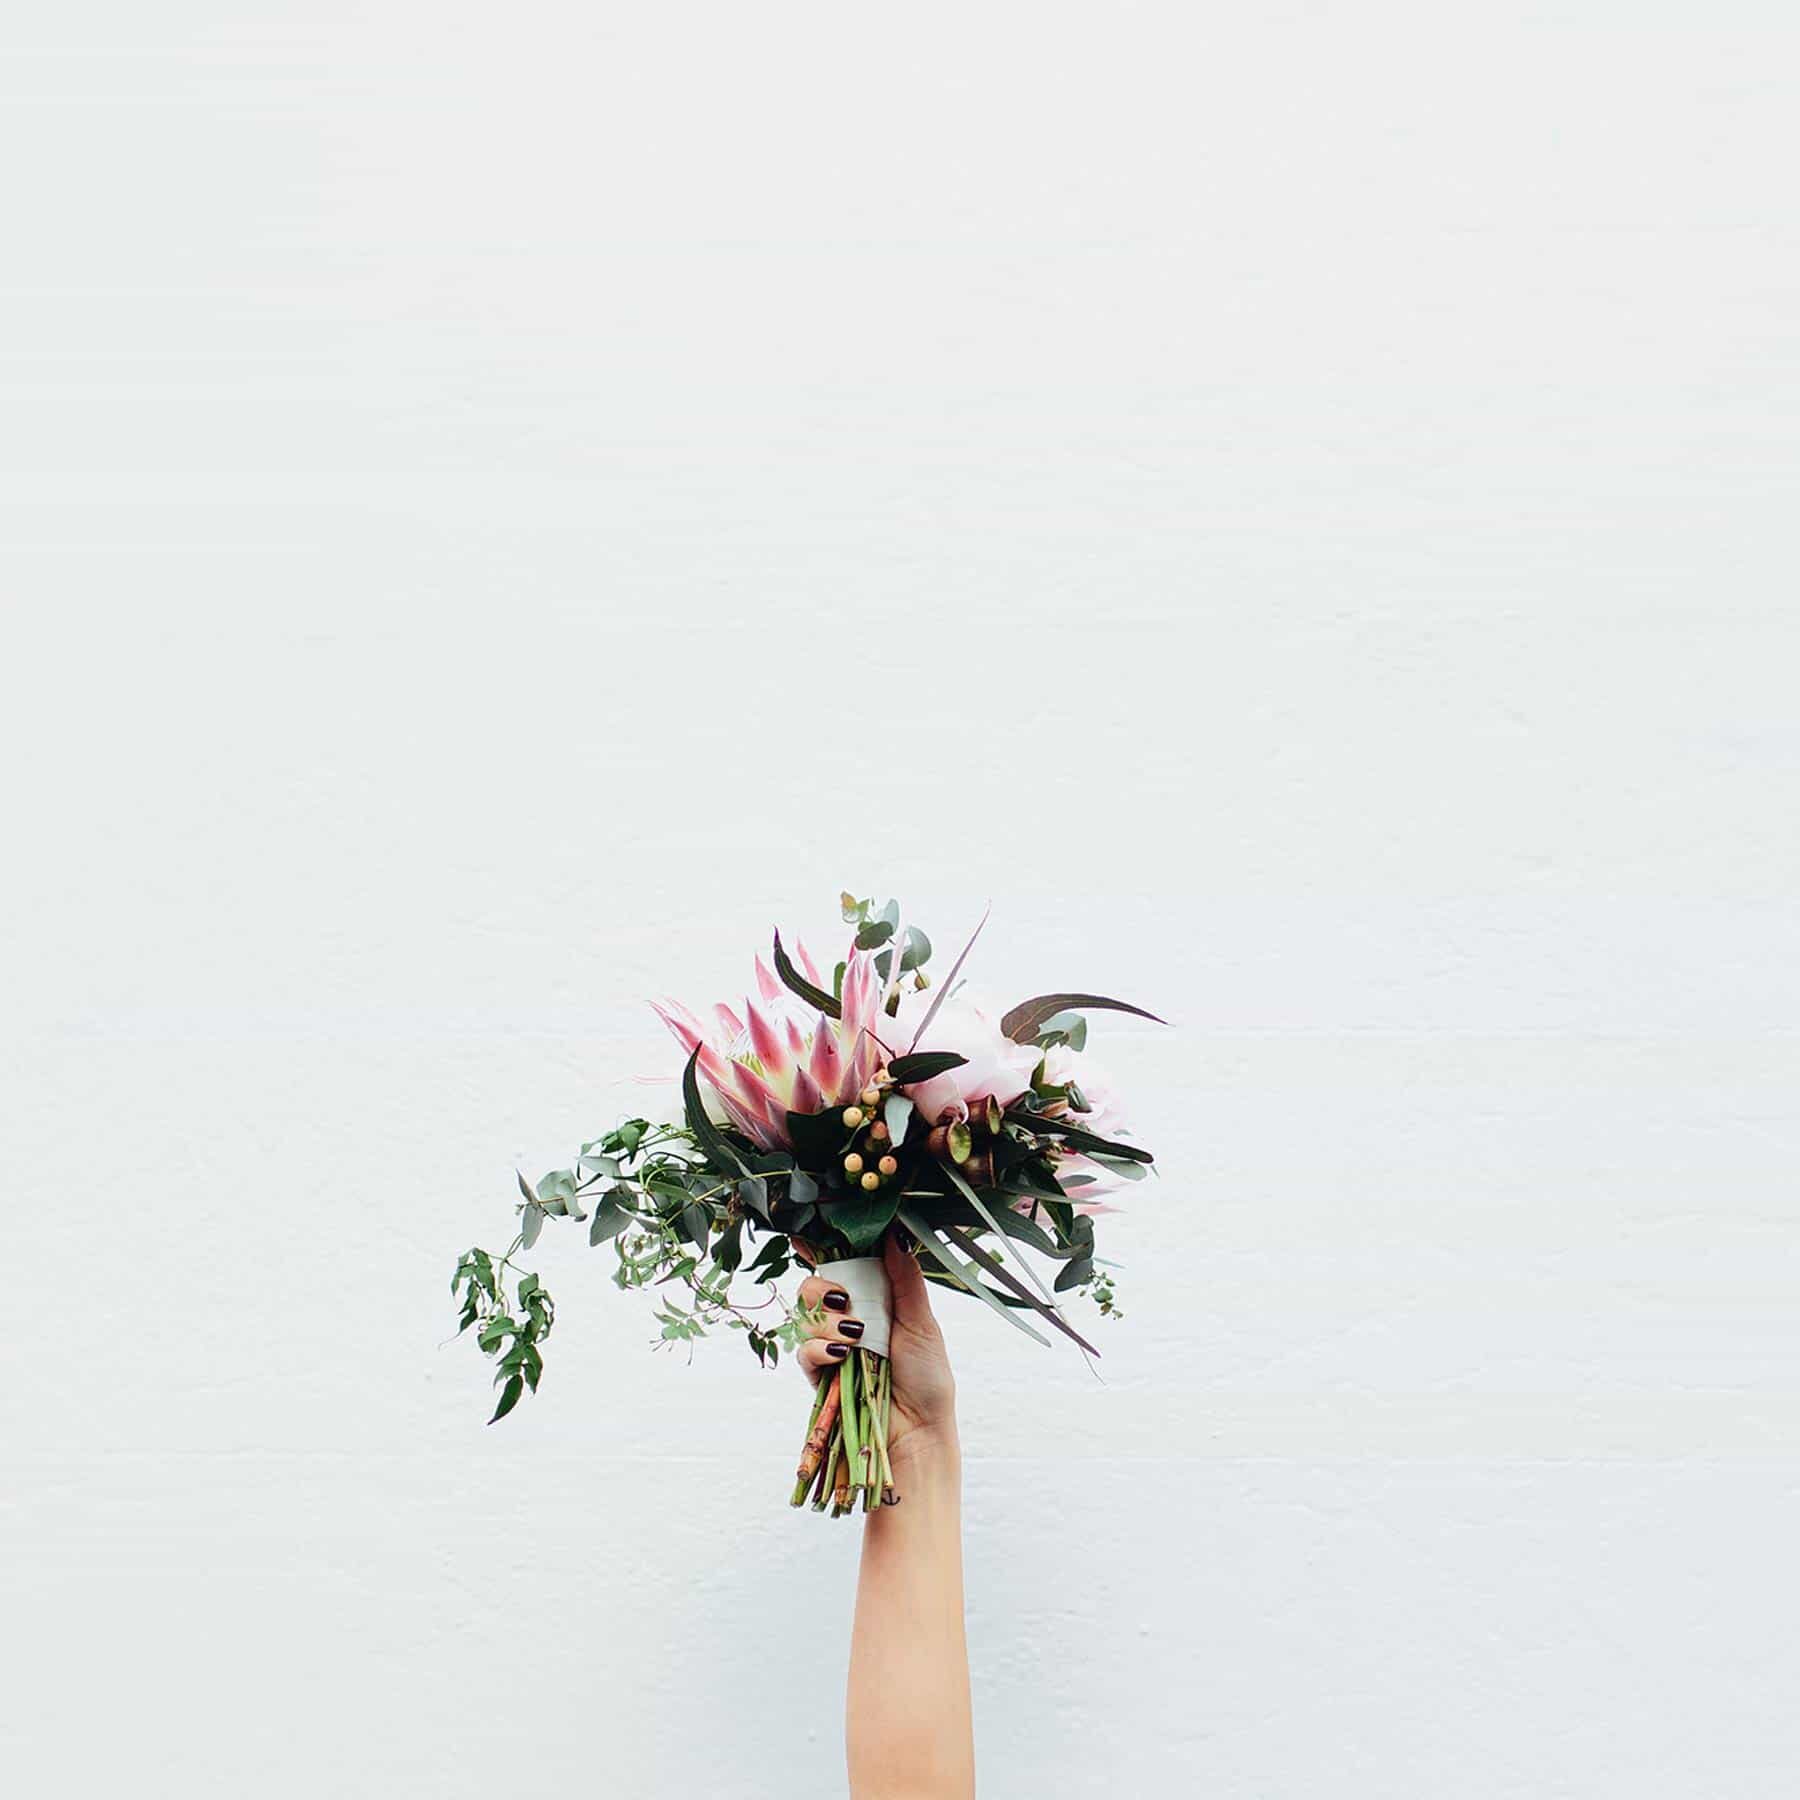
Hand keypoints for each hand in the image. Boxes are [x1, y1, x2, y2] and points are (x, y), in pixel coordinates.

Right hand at [797, 1233, 957, 1467]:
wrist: (917, 1432)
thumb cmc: (927, 1379)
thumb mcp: (921, 1322)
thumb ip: (904, 1279)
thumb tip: (895, 1233)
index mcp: (875, 1302)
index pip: (844, 1268)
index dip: (825, 1250)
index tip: (810, 1236)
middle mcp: (849, 1321)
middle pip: (814, 1287)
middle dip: (823, 1288)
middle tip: (844, 1299)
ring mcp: (831, 1348)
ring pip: (804, 1316)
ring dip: (826, 1320)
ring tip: (854, 1334)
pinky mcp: (820, 1376)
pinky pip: (803, 1351)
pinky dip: (819, 1347)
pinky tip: (841, 1354)